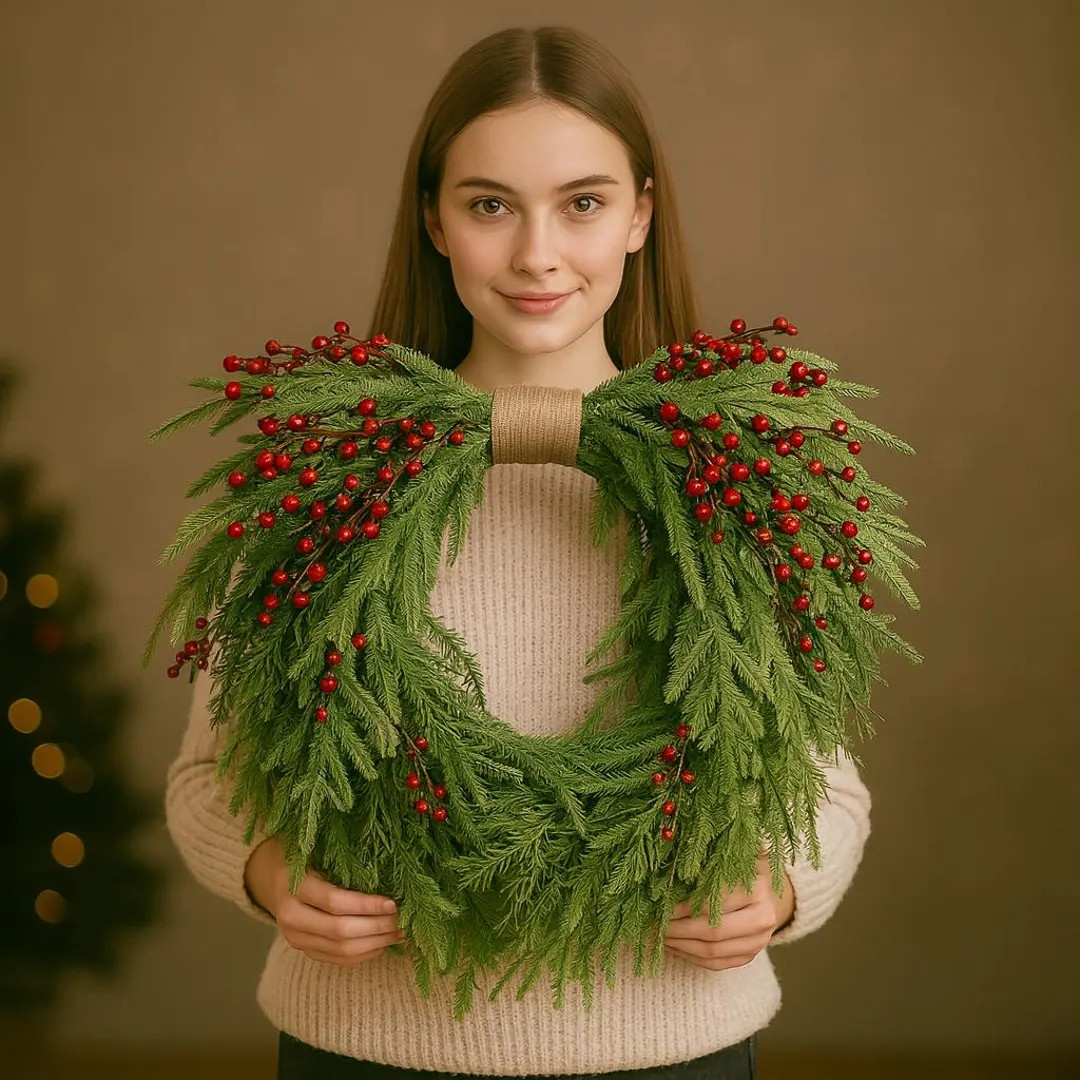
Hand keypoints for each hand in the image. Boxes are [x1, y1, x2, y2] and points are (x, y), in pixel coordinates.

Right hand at [244, 836, 405, 965]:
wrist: (275, 876)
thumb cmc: (308, 854)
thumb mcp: (320, 848)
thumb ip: (345, 858)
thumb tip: (392, 867)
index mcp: (293, 884)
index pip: (334, 901)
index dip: (366, 905)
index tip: (393, 903)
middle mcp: (290, 916)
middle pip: (340, 931)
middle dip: (377, 927)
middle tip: (404, 919)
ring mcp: (295, 938)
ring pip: (341, 950)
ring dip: (376, 943)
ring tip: (401, 932)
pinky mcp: (304, 950)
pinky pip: (338, 960)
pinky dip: (364, 954)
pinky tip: (384, 943)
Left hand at [664, 847, 793, 970]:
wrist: (768, 891)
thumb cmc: (741, 867)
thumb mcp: (730, 856)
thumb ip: (708, 858)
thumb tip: (671, 864)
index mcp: (758, 887)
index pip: (714, 901)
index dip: (683, 906)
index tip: (661, 905)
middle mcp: (763, 917)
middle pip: (713, 931)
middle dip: (678, 930)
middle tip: (656, 924)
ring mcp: (759, 941)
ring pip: (712, 952)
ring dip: (681, 945)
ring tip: (660, 936)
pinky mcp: (750, 956)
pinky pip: (716, 964)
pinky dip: (691, 957)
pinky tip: (674, 946)